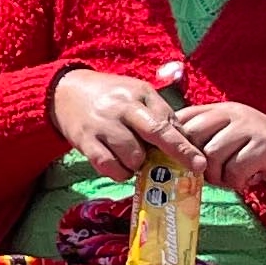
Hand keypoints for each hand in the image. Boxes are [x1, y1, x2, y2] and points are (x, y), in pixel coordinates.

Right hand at [48, 67, 203, 178]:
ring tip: (134, 157)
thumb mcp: (138, 94)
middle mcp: (121, 108)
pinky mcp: (85, 142)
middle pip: (154, 134)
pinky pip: (109, 166)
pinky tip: (120, 166)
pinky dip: (119, 172)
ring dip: (138, 164)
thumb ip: (160, 114)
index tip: (199, 163)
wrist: (66, 92)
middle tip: (185, 169)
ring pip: (132, 157)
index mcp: (139, 95)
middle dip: (173, 155)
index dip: (184, 145)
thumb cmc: (111, 96)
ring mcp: (102, 126)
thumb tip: (185, 141)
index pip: (166, 122)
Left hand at [178, 100, 265, 196]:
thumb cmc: (252, 150)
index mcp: (219, 110)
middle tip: (208, 175)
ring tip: (230, 179)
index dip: (174, 143)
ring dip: (217, 176)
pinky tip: (247, 180)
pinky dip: (237, 181)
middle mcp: (233, 113)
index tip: (177, 161)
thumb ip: (202, 141)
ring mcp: (249, 127)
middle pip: (193, 136)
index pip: (183, 118)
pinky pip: (235, 169)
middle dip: (194, 162)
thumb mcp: (226, 138)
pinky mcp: (264, 146)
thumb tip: (168, 156)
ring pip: (212, 155)